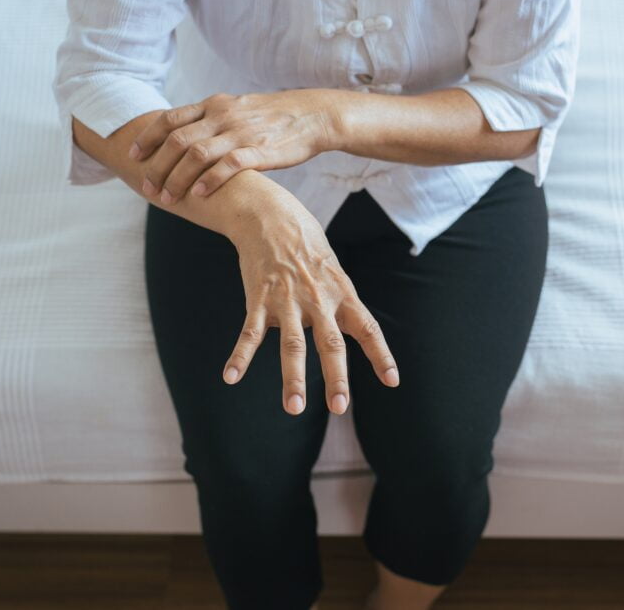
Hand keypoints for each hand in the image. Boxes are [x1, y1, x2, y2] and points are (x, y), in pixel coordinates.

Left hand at [129, 89, 338, 203]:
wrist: (312, 115)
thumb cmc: (273, 117)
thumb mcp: (237, 108)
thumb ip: (211, 118)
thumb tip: (185, 133)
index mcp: (214, 104)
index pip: (170, 118)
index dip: (147, 137)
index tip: (133, 154)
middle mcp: (223, 116)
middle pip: (177, 139)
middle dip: (157, 165)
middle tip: (147, 185)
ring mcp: (240, 133)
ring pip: (197, 154)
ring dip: (177, 178)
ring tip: (167, 197)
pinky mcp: (259, 150)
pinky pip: (227, 166)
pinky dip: (208, 180)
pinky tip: (197, 195)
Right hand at [224, 202, 400, 415]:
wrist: (271, 216)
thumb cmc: (307, 248)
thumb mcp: (334, 272)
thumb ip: (341, 306)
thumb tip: (350, 337)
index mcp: (342, 294)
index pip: (368, 329)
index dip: (380, 355)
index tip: (391, 381)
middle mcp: (318, 299)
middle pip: (330, 343)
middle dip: (335, 377)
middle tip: (339, 407)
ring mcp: (287, 300)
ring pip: (292, 345)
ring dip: (293, 378)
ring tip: (294, 407)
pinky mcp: (259, 298)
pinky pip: (249, 333)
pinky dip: (239, 357)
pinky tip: (231, 377)